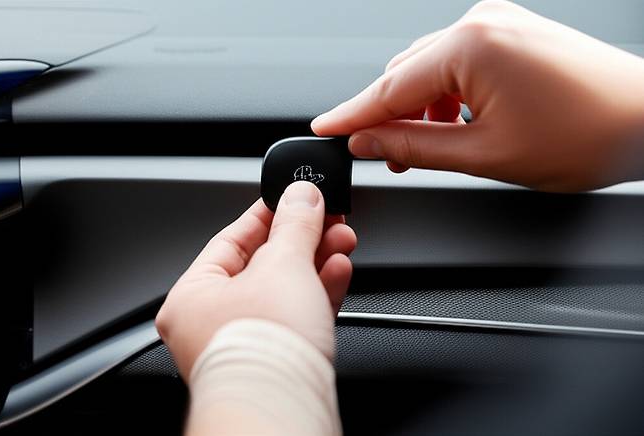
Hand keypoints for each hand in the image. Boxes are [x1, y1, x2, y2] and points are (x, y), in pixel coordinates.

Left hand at [155, 181, 355, 378]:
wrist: (283, 414)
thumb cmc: (261, 352)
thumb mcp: (283, 266)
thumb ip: (295, 224)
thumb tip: (303, 193)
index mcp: (192, 296)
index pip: (231, 238)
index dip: (268, 212)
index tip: (294, 196)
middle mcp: (213, 322)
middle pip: (263, 264)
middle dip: (302, 239)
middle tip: (328, 216)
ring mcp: (247, 343)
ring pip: (285, 290)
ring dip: (316, 262)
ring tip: (342, 239)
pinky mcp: (278, 359)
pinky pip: (298, 315)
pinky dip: (320, 291)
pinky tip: (339, 270)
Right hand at [312, 0, 643, 191]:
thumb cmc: (585, 135)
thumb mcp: (484, 154)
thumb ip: (414, 147)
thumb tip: (368, 142)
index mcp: (472, 46)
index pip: (390, 88)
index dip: (352, 115)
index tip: (325, 128)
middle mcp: (481, 23)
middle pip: (406, 74)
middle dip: (386, 116)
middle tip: (375, 154)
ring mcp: (498, 23)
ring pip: (430, 69)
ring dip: (416, 108)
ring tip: (417, 149)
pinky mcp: (511, 32)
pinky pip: (458, 63)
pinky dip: (443, 95)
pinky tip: (448, 124)